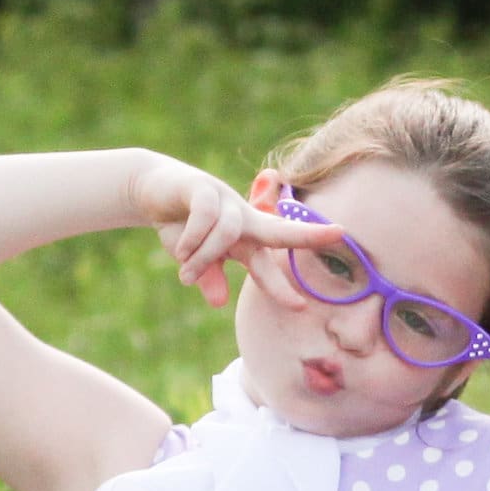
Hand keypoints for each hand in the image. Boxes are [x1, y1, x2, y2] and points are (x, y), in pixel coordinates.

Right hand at [128, 156, 341, 309]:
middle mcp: (245, 218)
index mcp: (250, 235)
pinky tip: (180, 252)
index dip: (298, 264)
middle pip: (281, 230)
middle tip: (339, 233)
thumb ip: (210, 276)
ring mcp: (225, 200)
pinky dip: (194, 239)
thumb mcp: (195, 257)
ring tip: (186, 275)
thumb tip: (219, 302)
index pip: (282, 249)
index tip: (311, 290)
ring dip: (206, 258)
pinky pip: (206, 217)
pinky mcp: (202, 188)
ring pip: (227, 234)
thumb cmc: (182, 225)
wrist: (150, 187)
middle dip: (308, 235)